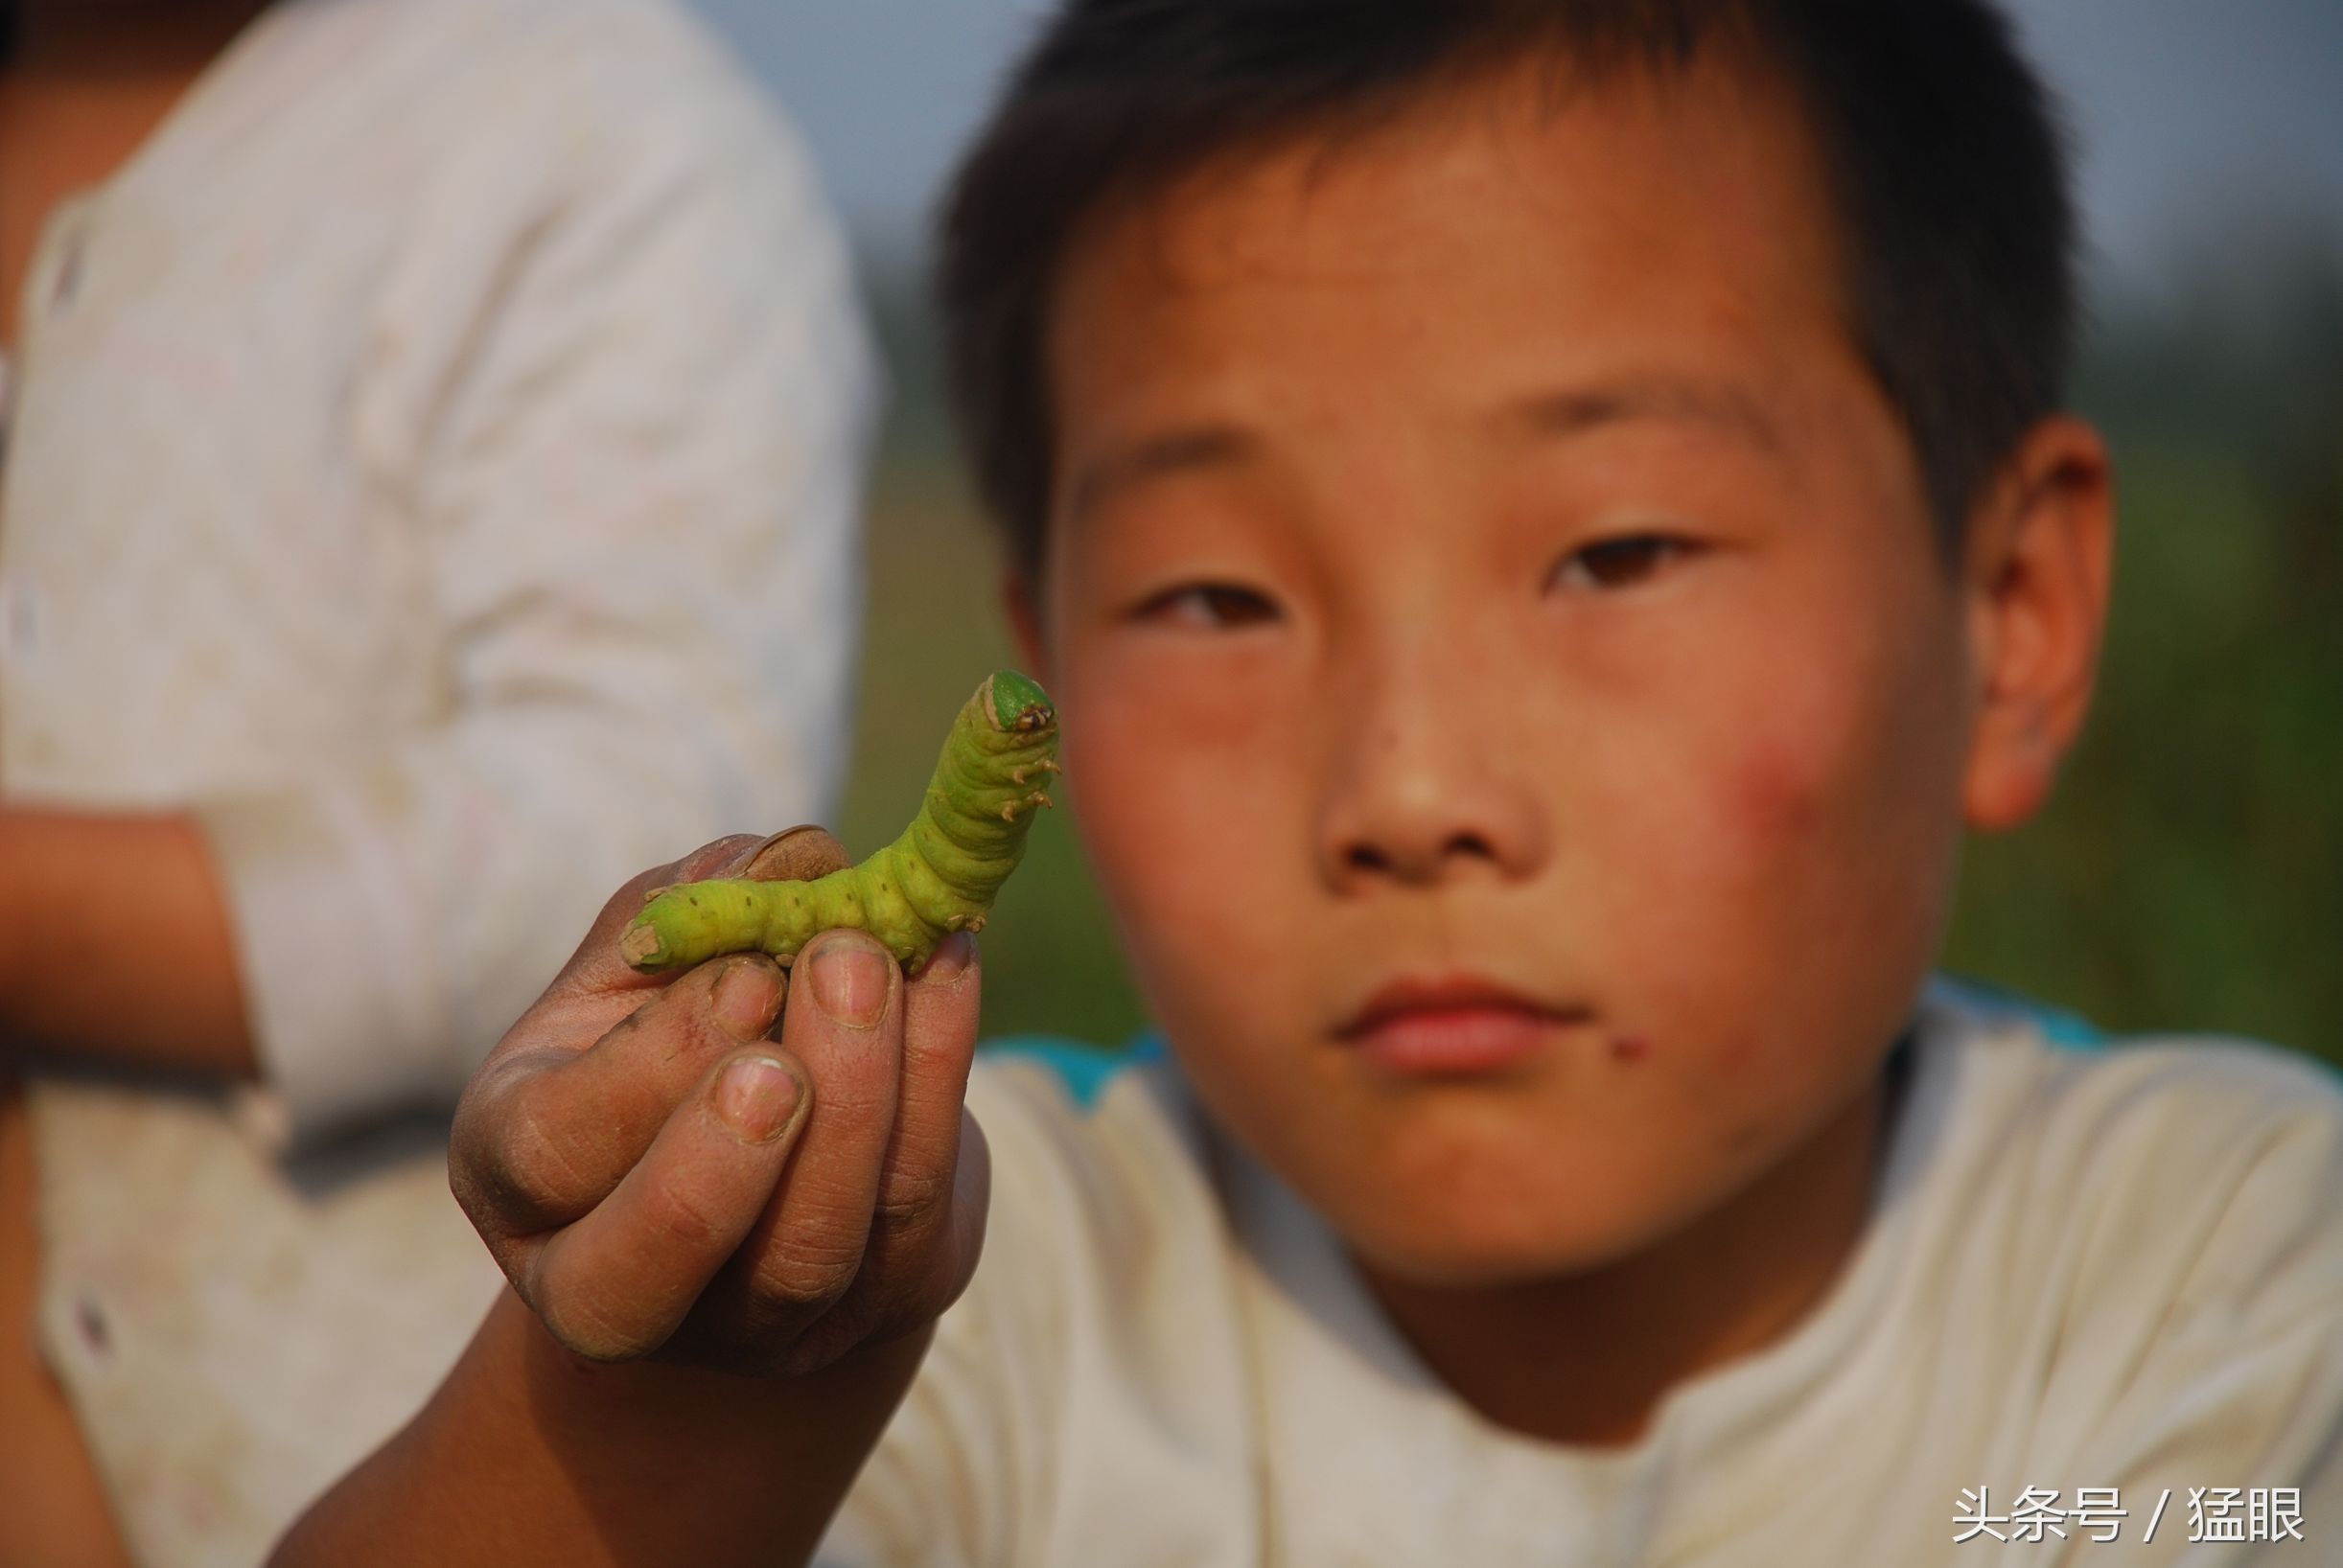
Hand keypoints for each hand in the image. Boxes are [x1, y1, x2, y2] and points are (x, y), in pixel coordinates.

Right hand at [448, 828, 990, 1378]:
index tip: (745, 975)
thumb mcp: (646, 966)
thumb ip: (687, 910)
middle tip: (790, 1033)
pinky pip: (913, 1215)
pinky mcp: (871, 1307)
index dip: (650, 1066)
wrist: (772, 1147)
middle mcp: (609, 1280)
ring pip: (803, 1256)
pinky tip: (948, 964)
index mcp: (520, 1178)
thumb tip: (786, 860)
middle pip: (640, 1274)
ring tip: (879, 963)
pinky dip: (939, 1081)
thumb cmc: (676, 1030)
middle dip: (721, 1155)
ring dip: (855, 1103)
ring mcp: (748, 1324)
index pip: (550, 1151)